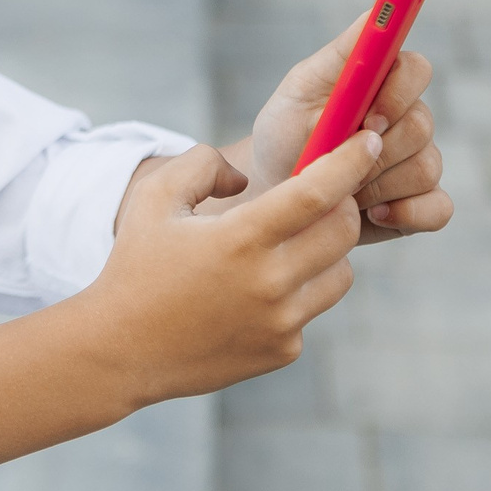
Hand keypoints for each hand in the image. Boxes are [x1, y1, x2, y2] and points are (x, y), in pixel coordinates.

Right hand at [80, 135, 386, 406]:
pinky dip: (297, 294)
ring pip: (340, 274)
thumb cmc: (136, 266)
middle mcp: (268, 284)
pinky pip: (311, 309)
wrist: (121, 350)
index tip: (369, 139)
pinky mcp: (283, 351)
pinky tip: (256, 293)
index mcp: (239, 239)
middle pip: (343, 231)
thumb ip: (205, 166)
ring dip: (325, 252)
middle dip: (342, 204)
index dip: (350, 160)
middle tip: (322, 195)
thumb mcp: (155, 198)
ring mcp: (280, 323)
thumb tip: (247, 179)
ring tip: (285, 247)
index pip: (316, 192)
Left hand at [245, 16, 452, 242]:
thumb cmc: (285, 134)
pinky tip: (371, 214)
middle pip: (423, 125)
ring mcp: (416, 161)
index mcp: (381, 83)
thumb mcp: (300, 89)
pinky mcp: (419, 204)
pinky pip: (439, 208)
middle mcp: (407, 118)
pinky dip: (406, 213)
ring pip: (427, 168)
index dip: (399, 94)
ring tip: (340, 189)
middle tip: (337, 161)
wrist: (274, 193)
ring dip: (376, 184)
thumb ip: (342, 53)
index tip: (368, 119)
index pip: (417, 70)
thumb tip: (377, 16)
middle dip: (376, 150)